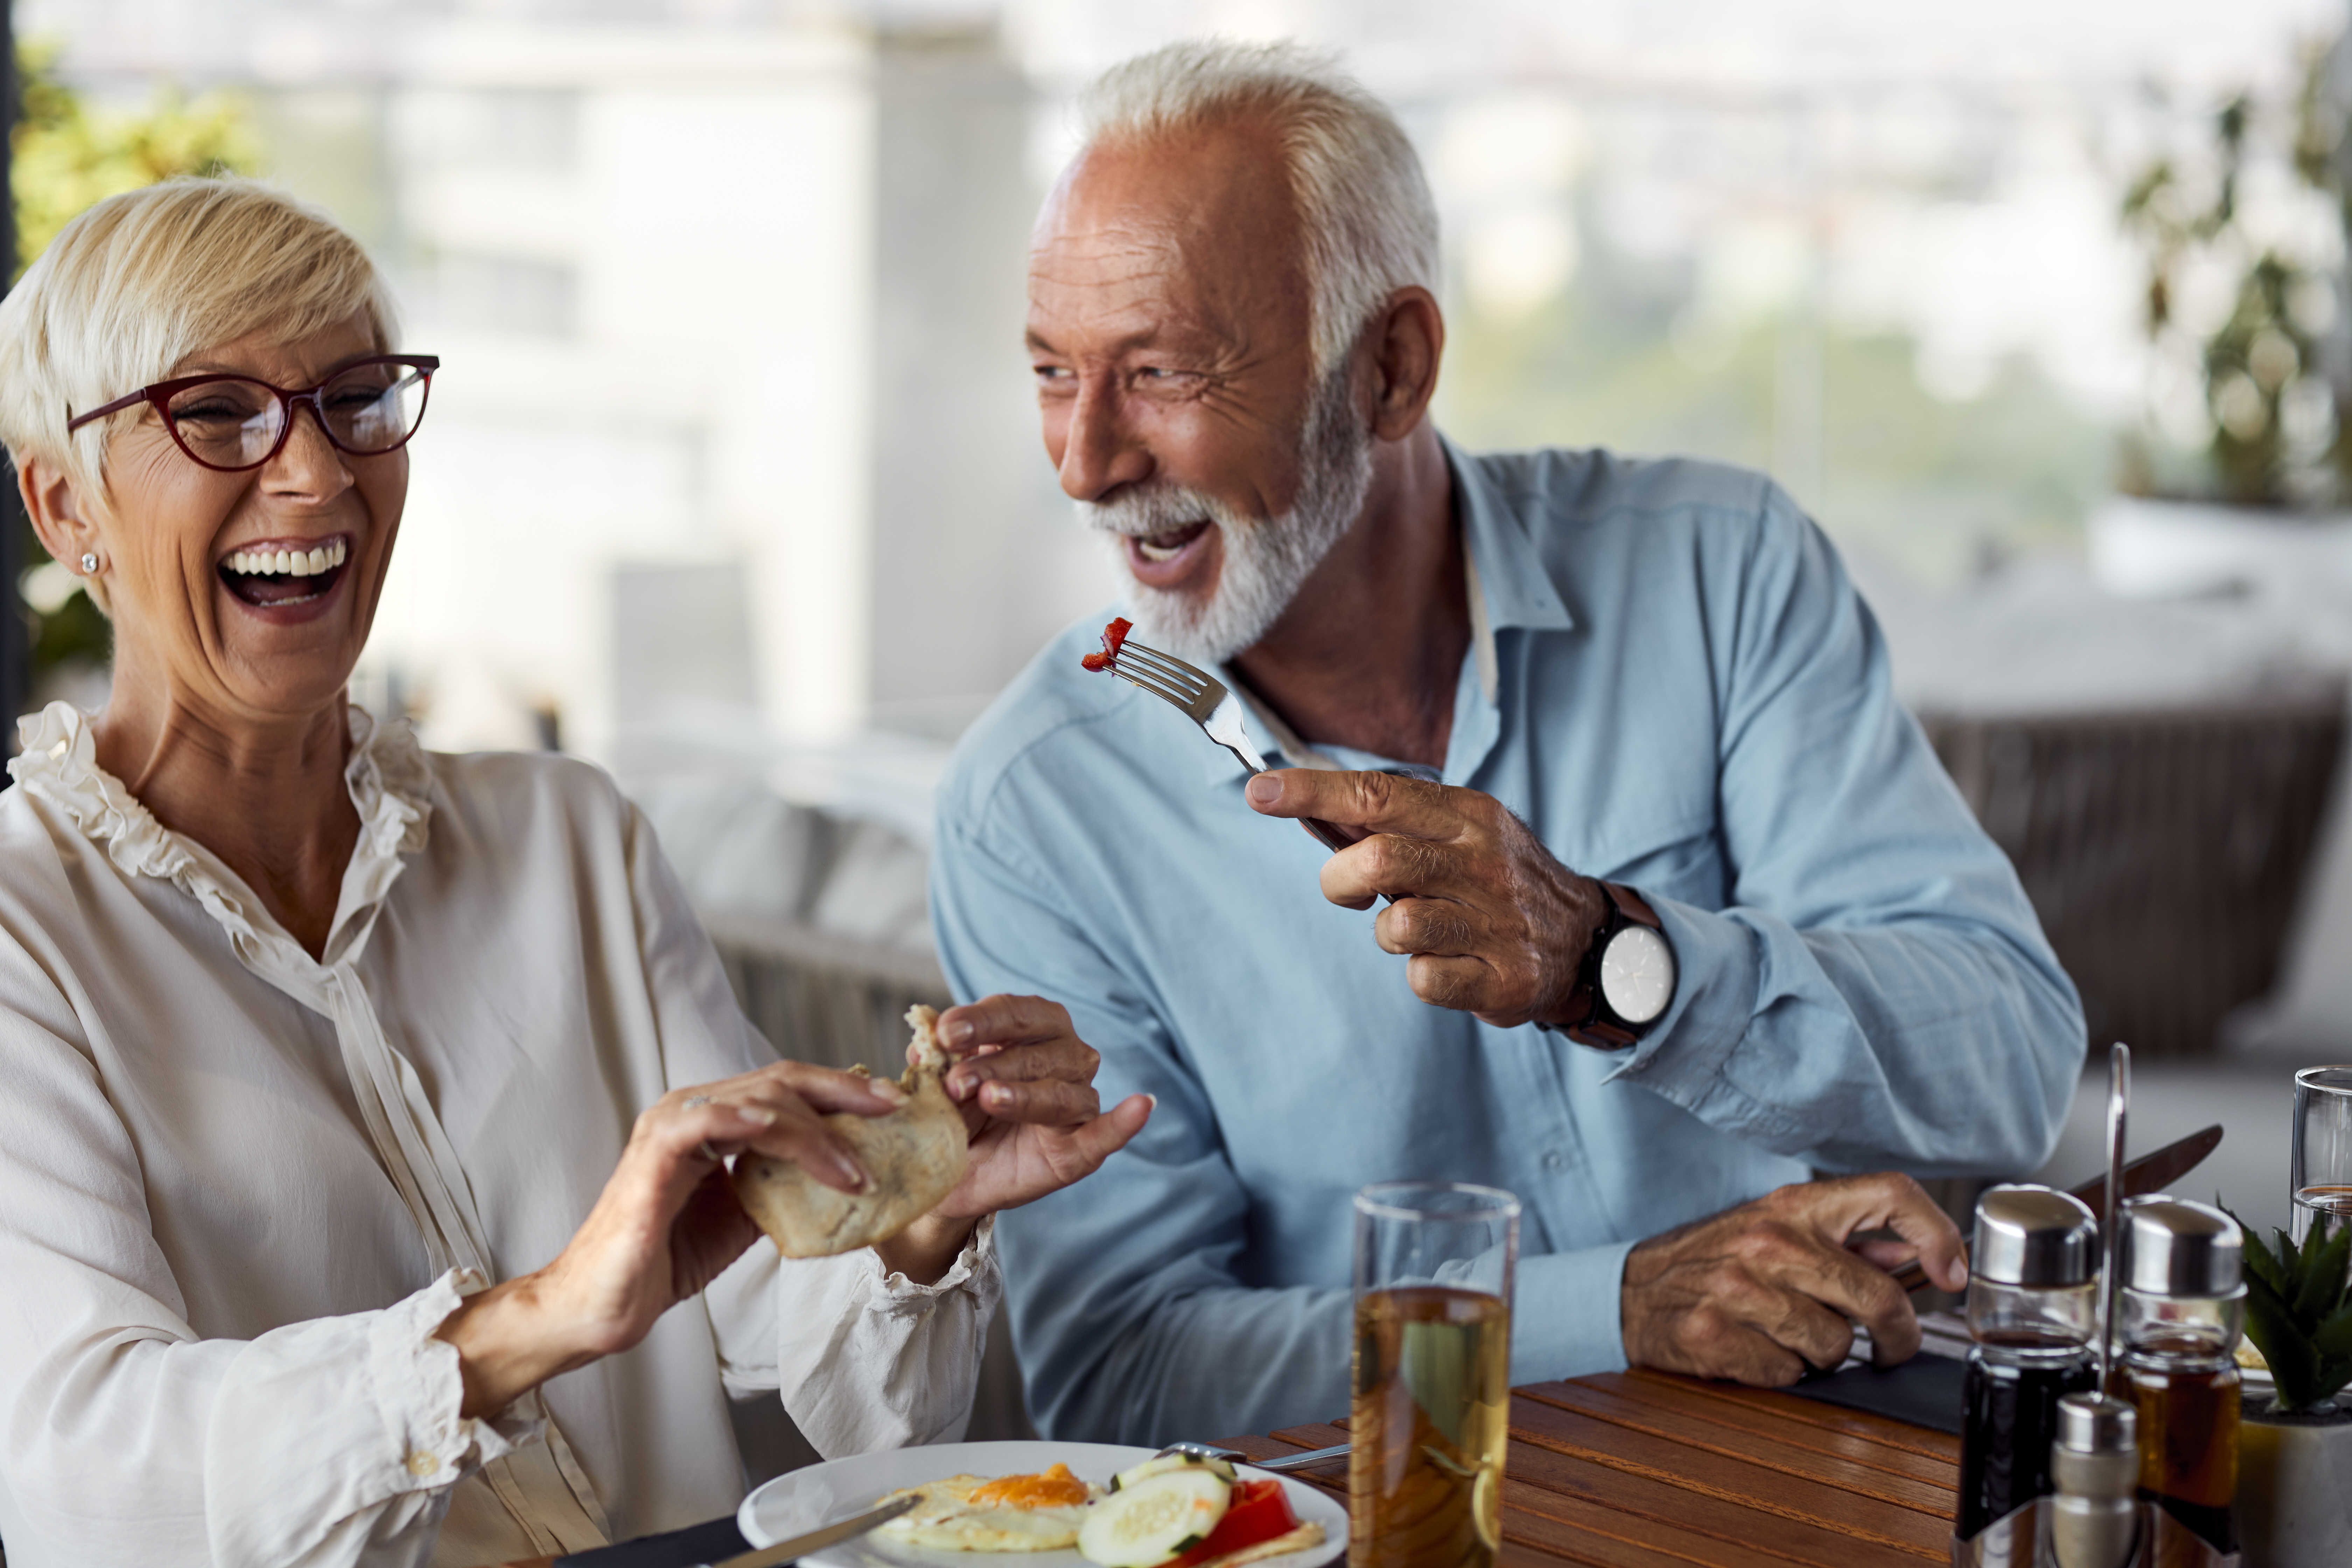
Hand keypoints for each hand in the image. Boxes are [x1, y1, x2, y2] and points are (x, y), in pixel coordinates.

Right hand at [436, 1061, 903, 1417]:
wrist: (602, 1306)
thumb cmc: (664, 1259)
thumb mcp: (741, 1218)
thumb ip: (781, 1186)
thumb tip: (842, 1176)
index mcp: (712, 1120)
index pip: (787, 1089)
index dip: (842, 1093)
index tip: (892, 1108)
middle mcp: (691, 1111)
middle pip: (781, 1081)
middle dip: (844, 1093)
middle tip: (894, 1112)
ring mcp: (668, 1128)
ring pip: (758, 1100)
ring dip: (816, 1131)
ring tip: (858, 1169)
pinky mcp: (652, 1157)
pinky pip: (705, 1122)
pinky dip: (747, 1119)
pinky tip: (782, 1129)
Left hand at [873, 995, 1151, 1282]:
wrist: (946, 1176)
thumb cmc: (949, 1117)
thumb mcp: (935, 1087)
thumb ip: (936, 1065)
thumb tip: (922, 1044)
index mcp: (1029, 1030)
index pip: (1015, 1012)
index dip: (983, 1019)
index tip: (946, 1032)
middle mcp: (1063, 1058)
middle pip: (1039, 1050)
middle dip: (993, 1063)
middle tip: (955, 1082)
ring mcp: (1076, 1103)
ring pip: (1062, 1092)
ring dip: (1025, 1095)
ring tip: (990, 1099)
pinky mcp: (1081, 1150)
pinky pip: (1107, 1134)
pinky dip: (1124, 1122)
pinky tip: (1141, 1105)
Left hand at [1244, 768, 1608, 1027]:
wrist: (1583, 938)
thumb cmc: (1494, 880)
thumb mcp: (1457, 832)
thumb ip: (1389, 822)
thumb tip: (1303, 805)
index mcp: (1468, 816)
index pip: (1378, 794)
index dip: (1312, 792)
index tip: (1259, 790)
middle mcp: (1484, 863)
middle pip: (1379, 858)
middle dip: (1340, 879)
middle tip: (1348, 890)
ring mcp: (1497, 923)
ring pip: (1397, 926)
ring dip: (1385, 931)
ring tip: (1412, 929)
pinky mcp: (1503, 979)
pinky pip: (1424, 979)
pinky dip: (1420, 974)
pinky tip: (1445, 962)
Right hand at [1620, 1172, 1970, 1384]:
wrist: (1631, 1290)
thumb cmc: (1715, 1260)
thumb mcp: (1777, 1228)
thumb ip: (1847, 1238)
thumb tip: (1927, 1254)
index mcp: (1792, 1206)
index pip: (1888, 1192)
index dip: (1937, 1231)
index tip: (1950, 1273)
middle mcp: (1769, 1240)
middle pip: (1876, 1294)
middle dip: (1898, 1335)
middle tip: (1890, 1346)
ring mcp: (1740, 1288)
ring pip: (1836, 1345)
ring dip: (1824, 1354)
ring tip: (1788, 1335)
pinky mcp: (1716, 1335)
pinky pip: (1790, 1374)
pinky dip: (1783, 1373)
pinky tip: (1757, 1350)